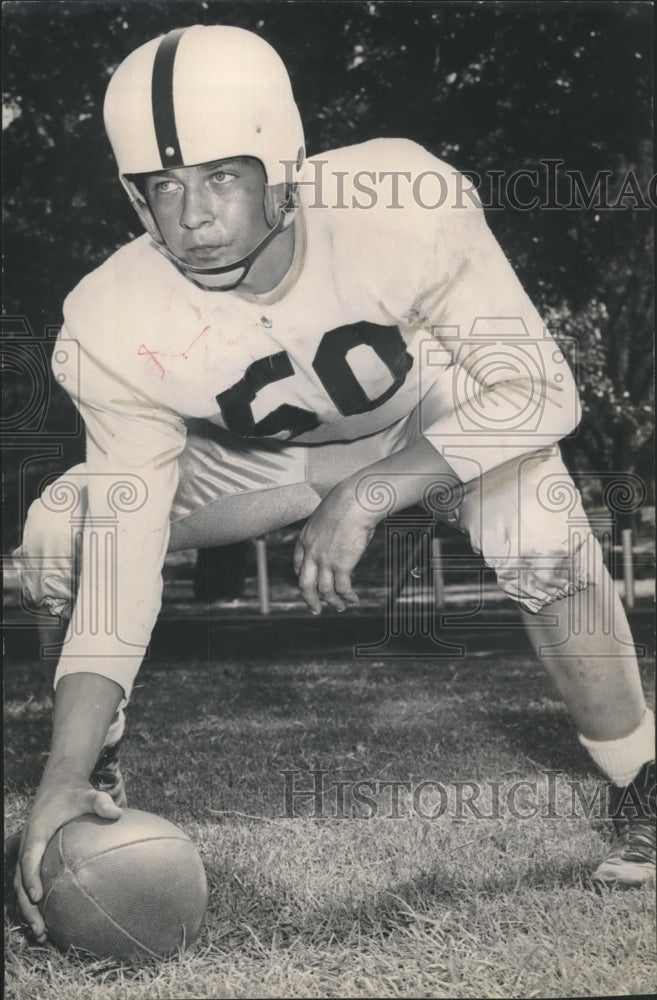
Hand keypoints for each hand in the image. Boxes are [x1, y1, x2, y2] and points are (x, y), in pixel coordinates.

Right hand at [9, 777, 121, 941]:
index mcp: (37, 830)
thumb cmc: (76, 795)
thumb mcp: (89, 795)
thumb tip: (117, 813)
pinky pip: (30, 884)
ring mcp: (28, 854)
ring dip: (28, 911)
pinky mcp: (34, 861)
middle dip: (27, 905)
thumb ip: (101, 802)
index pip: (30, 855)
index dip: (30, 876)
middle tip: (40, 928)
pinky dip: (35, 904)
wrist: (58, 789)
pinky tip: (51, 923)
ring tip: (41, 934)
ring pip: (21, 887)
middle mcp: (28, 845)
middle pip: (20, 879)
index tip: (38, 896)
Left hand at [293, 482, 376, 613]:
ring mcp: (325, 560)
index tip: (308, 583)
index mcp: (305, 538)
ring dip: (333, 602)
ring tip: (340, 607)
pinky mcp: (341, 565)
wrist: (355, 501)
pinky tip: (353, 599)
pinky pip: (342, 588)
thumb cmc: (347, 502)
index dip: (302, 576)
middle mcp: (311, 552)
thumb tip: (341, 534)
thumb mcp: (328, 516)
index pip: (298, 564)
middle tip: (315, 608)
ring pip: (324, 590)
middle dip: (310, 599)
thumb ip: (329, 530)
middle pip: (305, 583)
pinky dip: (347, 597)